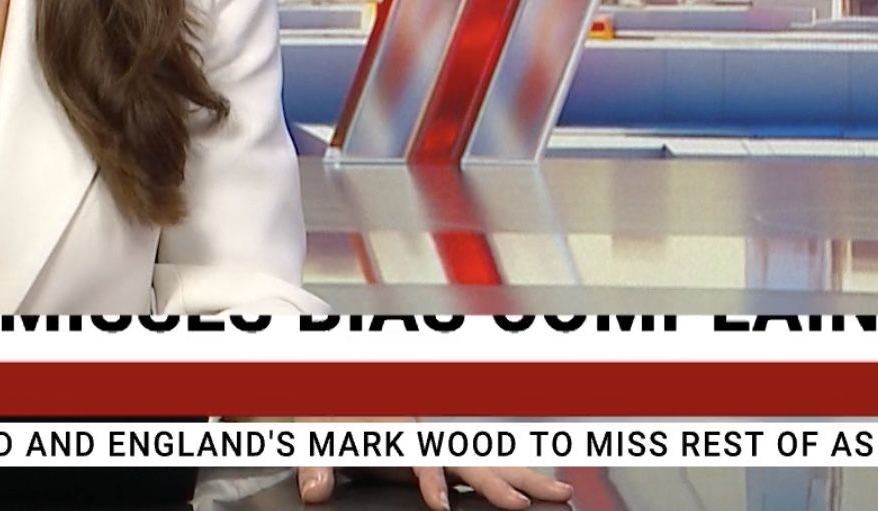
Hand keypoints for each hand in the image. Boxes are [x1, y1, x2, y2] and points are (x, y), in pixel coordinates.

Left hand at [256, 420, 571, 507]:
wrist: (327, 379)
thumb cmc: (325, 403)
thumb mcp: (314, 429)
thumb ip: (317, 461)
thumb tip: (314, 491)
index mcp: (397, 423)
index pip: (421, 455)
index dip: (431, 480)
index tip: (442, 504)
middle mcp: (426, 429)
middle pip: (474, 455)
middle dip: (510, 478)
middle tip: (550, 496)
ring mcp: (437, 437)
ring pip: (488, 457)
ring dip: (524, 474)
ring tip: (564, 492)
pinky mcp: (438, 447)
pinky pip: (480, 461)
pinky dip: (510, 472)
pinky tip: (533, 487)